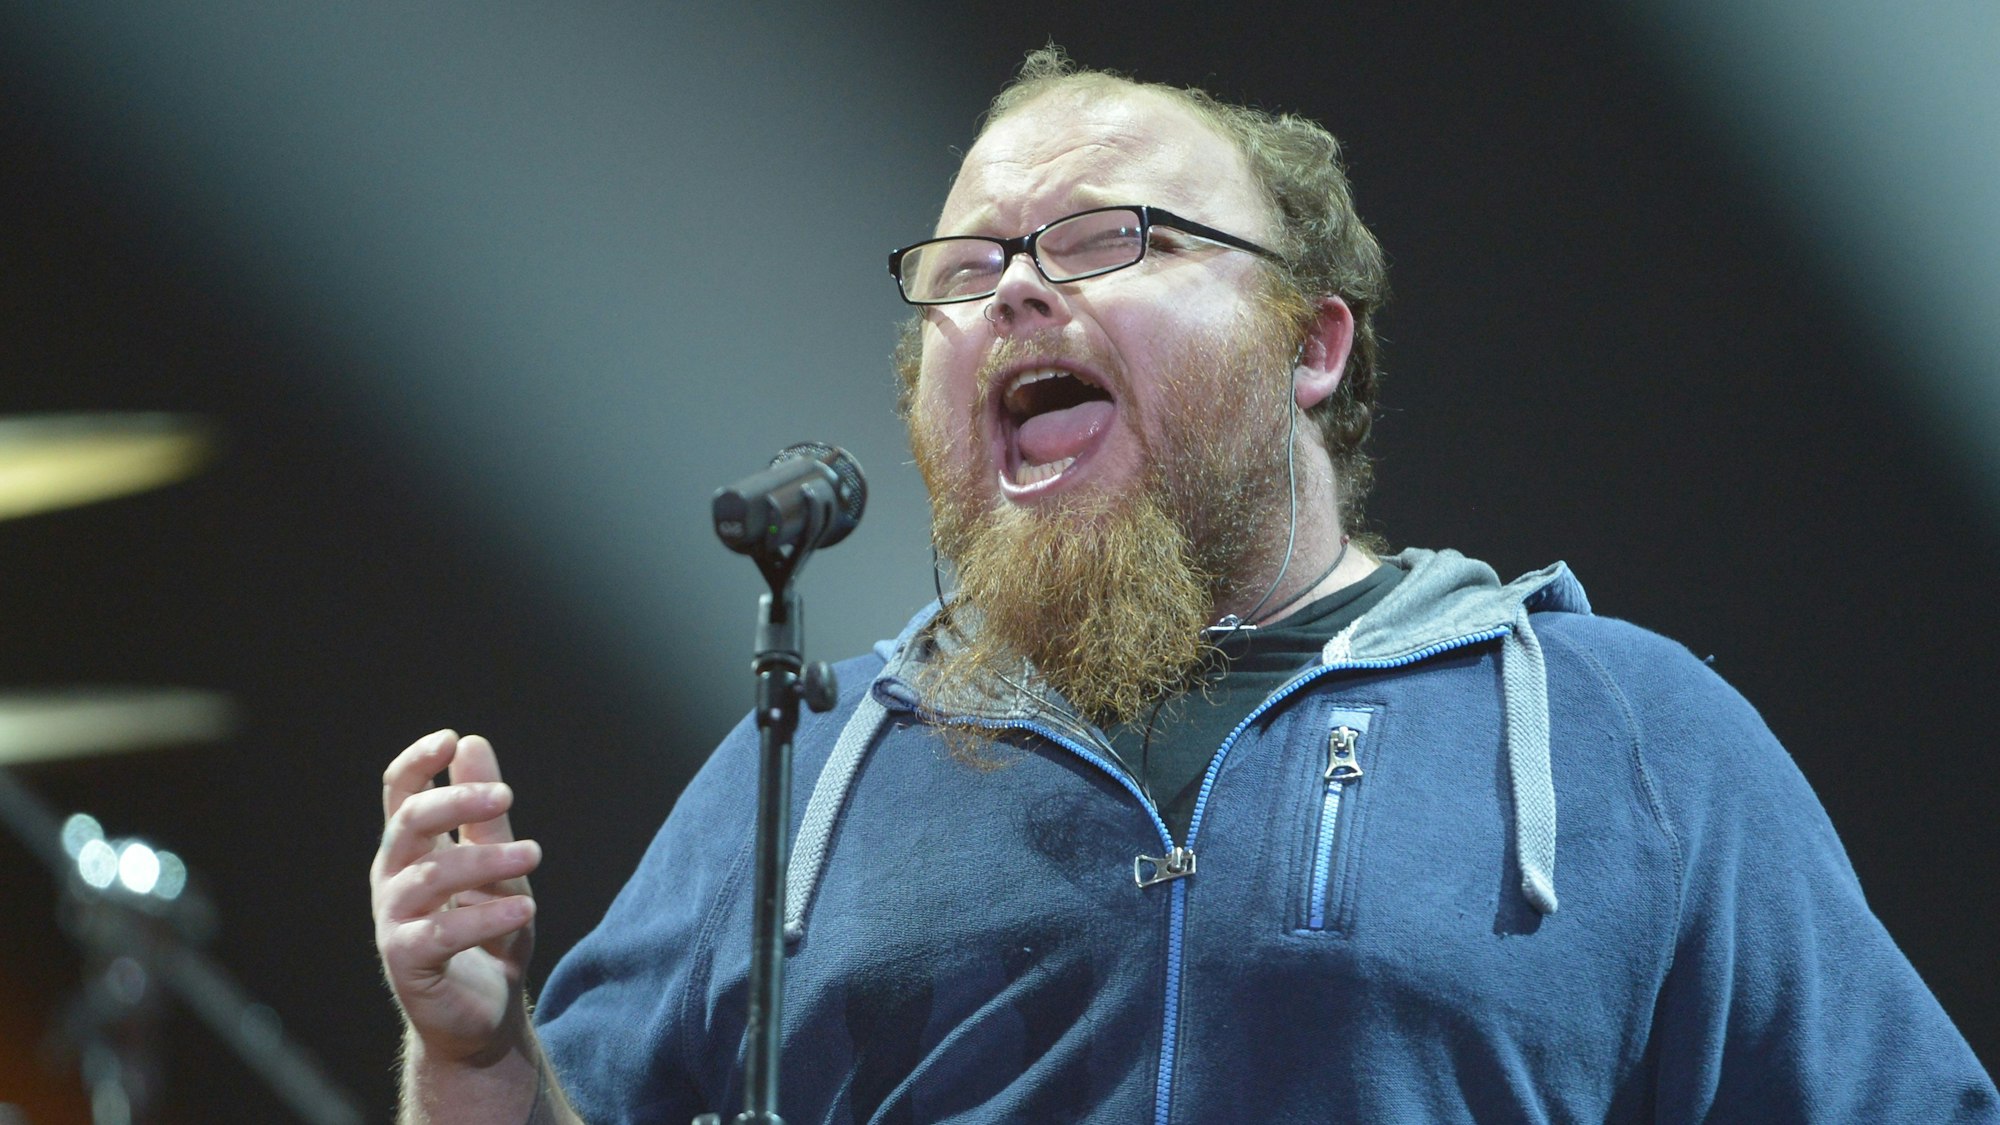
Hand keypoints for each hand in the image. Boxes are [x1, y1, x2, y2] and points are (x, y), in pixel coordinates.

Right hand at [372, 730, 541, 1065]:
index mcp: (411, 850)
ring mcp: (394, 922)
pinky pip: (442, 934)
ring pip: (429, 876)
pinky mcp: (407, 963)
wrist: (484, 1013)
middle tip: (506, 795)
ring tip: (533, 853)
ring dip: (485, 861)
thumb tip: (472, 742)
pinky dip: (485, 917)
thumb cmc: (488, 931)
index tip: (450, 740)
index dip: (417, 763)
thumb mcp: (498, 864)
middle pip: (409, 824)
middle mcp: (393, 880)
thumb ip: (486, 813)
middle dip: (456, 803)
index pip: (399, 794)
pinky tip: (525, 907)